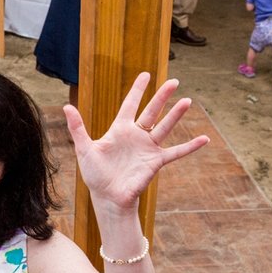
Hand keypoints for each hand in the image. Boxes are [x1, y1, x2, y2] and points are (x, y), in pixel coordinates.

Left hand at [63, 73, 209, 212]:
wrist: (107, 197)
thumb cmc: (95, 174)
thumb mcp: (85, 148)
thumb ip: (77, 128)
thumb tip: (66, 106)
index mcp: (119, 130)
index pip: (130, 104)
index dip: (137, 90)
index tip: (146, 75)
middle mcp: (136, 136)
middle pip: (152, 111)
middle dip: (162, 96)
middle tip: (174, 81)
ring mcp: (147, 148)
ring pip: (165, 127)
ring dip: (176, 115)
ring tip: (187, 101)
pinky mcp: (156, 162)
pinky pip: (176, 152)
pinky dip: (190, 146)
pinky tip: (205, 139)